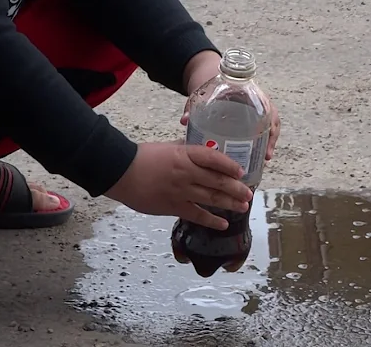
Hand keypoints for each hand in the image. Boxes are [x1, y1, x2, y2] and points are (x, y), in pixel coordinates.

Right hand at [105, 141, 253, 229]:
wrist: (121, 172)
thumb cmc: (143, 157)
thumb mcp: (169, 147)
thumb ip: (188, 149)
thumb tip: (205, 150)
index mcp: (185, 154)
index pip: (213, 159)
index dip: (230, 166)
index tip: (242, 172)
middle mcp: (186, 173)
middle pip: (217, 181)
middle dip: (236, 188)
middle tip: (249, 193)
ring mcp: (180, 191)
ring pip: (210, 198)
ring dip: (229, 203)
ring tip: (243, 206)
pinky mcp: (173, 206)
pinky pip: (196, 215)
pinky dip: (211, 220)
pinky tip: (223, 223)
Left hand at [180, 52, 280, 160]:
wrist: (210, 78)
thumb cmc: (208, 86)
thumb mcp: (200, 95)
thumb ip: (192, 107)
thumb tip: (184, 120)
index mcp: (247, 91)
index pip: (265, 104)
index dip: (269, 120)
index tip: (266, 135)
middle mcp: (256, 100)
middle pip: (270, 118)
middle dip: (270, 137)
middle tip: (266, 155)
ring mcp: (255, 110)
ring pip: (268, 126)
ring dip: (268, 142)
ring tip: (264, 159)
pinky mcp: (251, 118)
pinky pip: (261, 131)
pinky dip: (262, 143)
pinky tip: (258, 156)